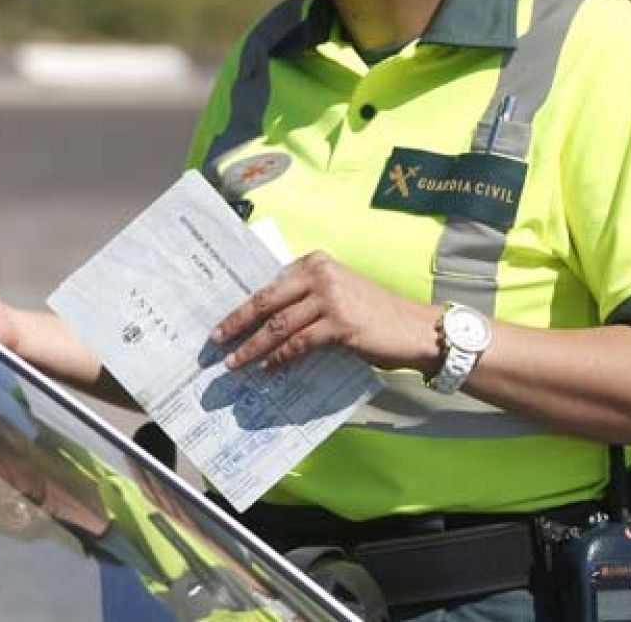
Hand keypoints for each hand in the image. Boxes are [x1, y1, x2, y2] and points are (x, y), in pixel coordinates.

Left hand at [212, 251, 441, 372]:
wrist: (415, 329)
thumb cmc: (372, 314)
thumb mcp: (336, 294)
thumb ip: (303, 298)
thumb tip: (261, 320)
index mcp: (315, 262)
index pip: (269, 285)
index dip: (242, 305)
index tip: (221, 321)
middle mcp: (320, 274)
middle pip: (266, 301)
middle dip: (236, 323)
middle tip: (215, 340)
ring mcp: (331, 298)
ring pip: (279, 326)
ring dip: (253, 347)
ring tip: (234, 363)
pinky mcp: (341, 324)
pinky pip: (300, 344)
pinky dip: (280, 358)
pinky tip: (267, 369)